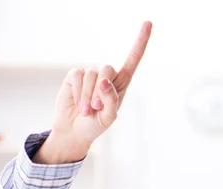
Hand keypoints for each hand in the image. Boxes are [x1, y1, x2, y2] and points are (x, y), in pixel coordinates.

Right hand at [34, 21, 151, 163]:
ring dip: (87, 96)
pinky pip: (76, 76)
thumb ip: (111, 100)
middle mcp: (107, 76)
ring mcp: (90, 75)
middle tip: (96, 107)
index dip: (140, 42)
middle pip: (107, 68)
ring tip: (87, 110)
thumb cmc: (96, 125)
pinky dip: (77, 92)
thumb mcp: (109, 117)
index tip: (148, 23)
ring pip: (91, 74)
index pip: (133, 60)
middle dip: (101, 89)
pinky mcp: (74, 76)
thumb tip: (104, 81)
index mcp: (121, 83)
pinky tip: (78, 103)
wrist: (75, 130)